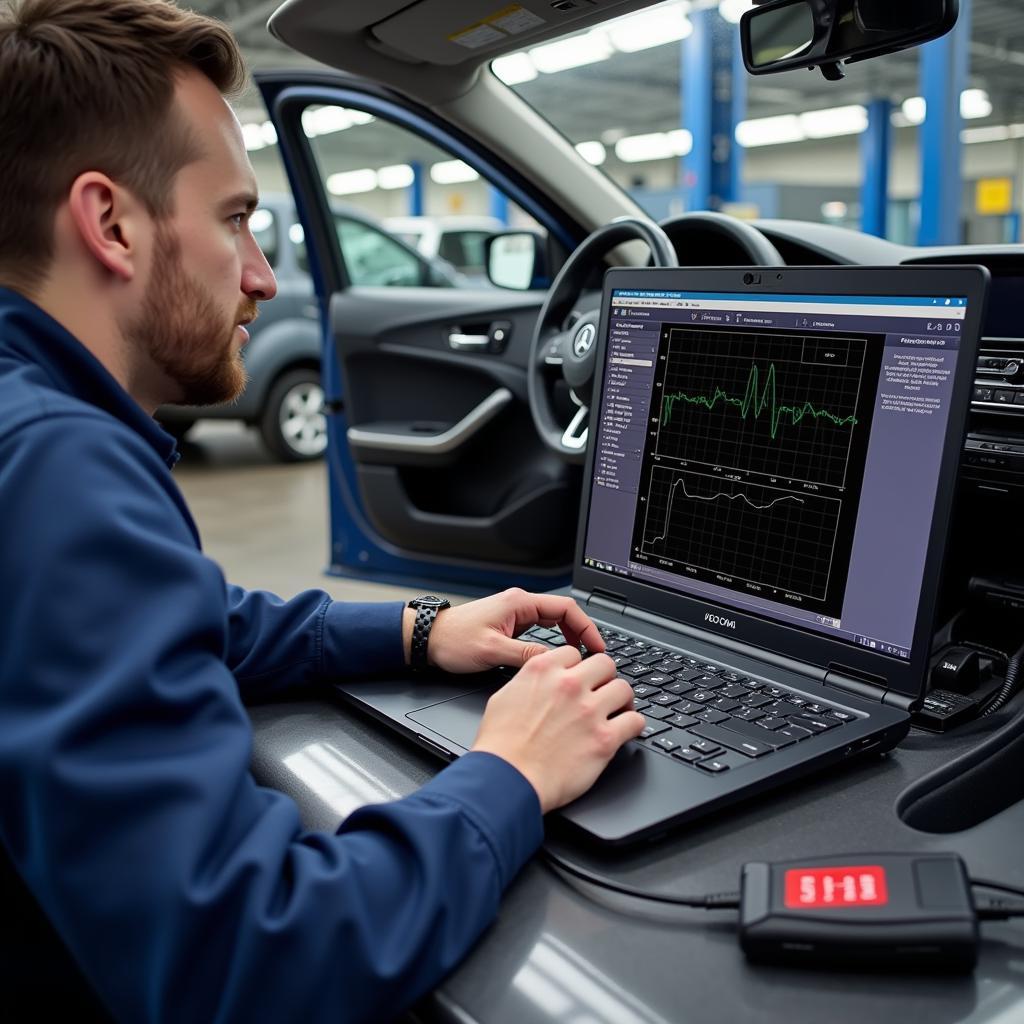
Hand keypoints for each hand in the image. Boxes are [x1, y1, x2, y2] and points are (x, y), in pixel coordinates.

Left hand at [404, 588, 605, 673]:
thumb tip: (555, 663)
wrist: (429, 639)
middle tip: (594, 656)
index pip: (566, 609)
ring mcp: (514, 614)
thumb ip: (526, 655)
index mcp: (519, 603)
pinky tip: (558, 657)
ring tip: (580, 658)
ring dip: (569, 638)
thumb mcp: (492, 651)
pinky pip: (541, 630)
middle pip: (563, 614)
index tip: (597, 647)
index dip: (587, 628)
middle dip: (582, 634)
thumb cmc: (453, 641)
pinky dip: (554, 641)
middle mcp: (519, 604)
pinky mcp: (509, 625)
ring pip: (553, 623)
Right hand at [471, 646, 644, 812]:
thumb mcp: (503, 697)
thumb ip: (528, 682)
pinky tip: (625, 730)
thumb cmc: (500, 746)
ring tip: (617, 710)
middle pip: (605, 664)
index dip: (577, 667)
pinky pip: (635, 721)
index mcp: (543, 671)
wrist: (507, 779)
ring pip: (624, 689)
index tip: (578, 678)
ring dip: (621, 700)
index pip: (574, 653)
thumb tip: (539, 683)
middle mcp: (569, 685)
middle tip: (600, 691)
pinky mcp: (604, 739)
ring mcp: (589, 711)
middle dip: (603, 678)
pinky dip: (633, 725)